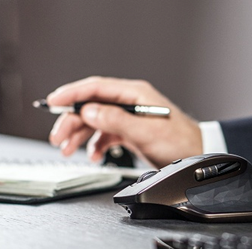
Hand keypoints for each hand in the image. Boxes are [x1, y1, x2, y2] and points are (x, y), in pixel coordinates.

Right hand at [47, 76, 202, 165]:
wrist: (198, 156)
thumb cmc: (180, 142)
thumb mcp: (146, 132)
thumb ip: (116, 120)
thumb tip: (89, 111)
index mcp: (135, 94)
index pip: (95, 88)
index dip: (71, 94)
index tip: (52, 102)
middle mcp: (130, 103)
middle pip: (91, 107)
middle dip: (71, 121)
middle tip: (57, 137)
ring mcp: (130, 118)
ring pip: (96, 122)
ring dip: (80, 135)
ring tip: (67, 149)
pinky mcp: (131, 132)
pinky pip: (106, 135)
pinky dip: (96, 145)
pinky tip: (92, 155)